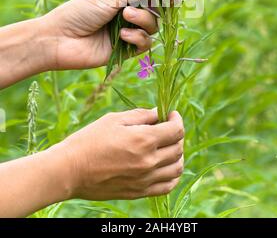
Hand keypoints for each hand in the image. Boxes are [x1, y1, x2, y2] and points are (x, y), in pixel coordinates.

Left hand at [42, 0, 185, 69]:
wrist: (59, 39)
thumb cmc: (80, 12)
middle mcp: (131, 12)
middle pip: (161, 7)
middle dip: (169, 0)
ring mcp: (130, 31)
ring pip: (155, 25)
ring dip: (144, 20)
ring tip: (125, 16)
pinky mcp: (127, 50)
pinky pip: (146, 44)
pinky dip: (137, 38)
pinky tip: (122, 35)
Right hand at [54, 108, 183, 199]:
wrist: (70, 170)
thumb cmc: (89, 140)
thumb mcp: (114, 119)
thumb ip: (141, 115)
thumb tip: (159, 113)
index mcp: (144, 140)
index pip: (176, 130)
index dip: (176, 118)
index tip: (170, 113)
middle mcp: (149, 161)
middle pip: (178, 147)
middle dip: (176, 134)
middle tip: (166, 127)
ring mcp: (145, 179)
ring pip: (177, 168)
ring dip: (177, 154)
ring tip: (168, 146)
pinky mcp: (139, 192)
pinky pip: (167, 186)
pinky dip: (173, 175)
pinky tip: (166, 166)